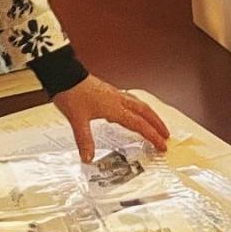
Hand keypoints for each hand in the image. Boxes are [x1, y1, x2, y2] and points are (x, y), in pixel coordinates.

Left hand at [53, 76, 170, 161]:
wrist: (63, 73)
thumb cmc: (71, 93)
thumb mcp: (77, 120)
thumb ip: (84, 140)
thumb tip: (88, 158)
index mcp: (115, 108)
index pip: (139, 124)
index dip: (152, 136)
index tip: (162, 146)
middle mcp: (118, 99)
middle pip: (145, 112)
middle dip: (157, 124)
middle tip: (167, 135)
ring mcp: (113, 93)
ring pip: (138, 104)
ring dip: (149, 114)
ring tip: (155, 123)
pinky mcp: (107, 90)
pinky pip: (129, 99)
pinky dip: (136, 107)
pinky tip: (130, 111)